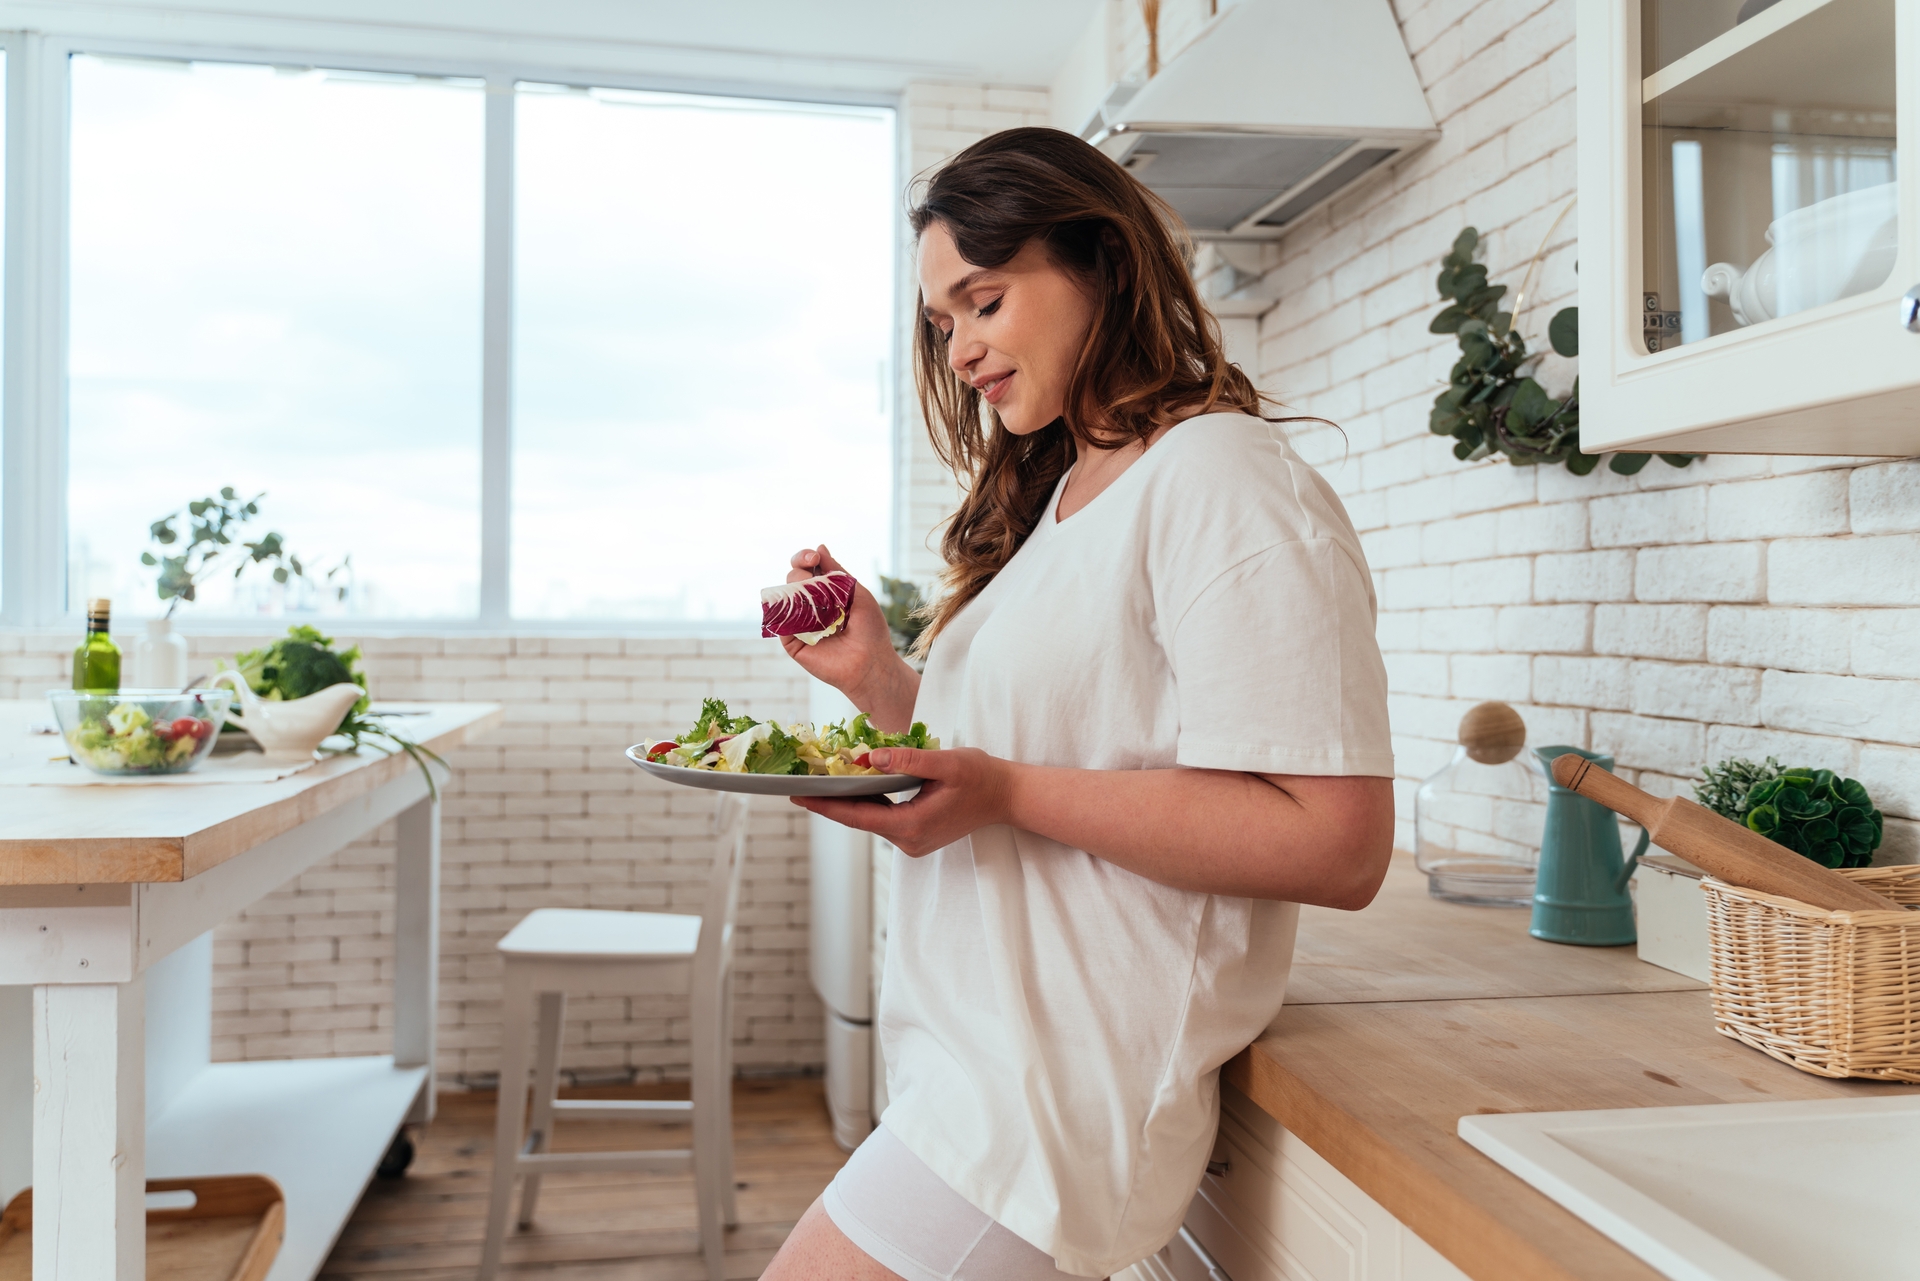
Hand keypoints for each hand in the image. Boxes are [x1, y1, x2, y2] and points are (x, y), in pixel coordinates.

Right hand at [779, 545, 915, 723]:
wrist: (871, 663)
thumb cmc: (870, 630)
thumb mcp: (858, 594)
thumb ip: (838, 572)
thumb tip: (819, 548)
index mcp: (826, 593)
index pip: (806, 568)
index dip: (804, 558)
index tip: (813, 558)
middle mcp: (810, 606)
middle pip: (792, 578)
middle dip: (799, 572)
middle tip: (811, 577)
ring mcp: (799, 623)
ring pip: (783, 596)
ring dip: (794, 589)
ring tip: (812, 597)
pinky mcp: (791, 642)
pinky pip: (780, 621)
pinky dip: (787, 612)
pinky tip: (801, 611)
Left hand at [792, 747, 1012, 855]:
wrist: (1008, 796)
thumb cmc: (982, 777)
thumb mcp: (947, 763)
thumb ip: (908, 760)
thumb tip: (871, 757)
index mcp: (912, 826)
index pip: (858, 816)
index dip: (825, 805)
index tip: (798, 796)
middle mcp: (909, 841)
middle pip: (859, 820)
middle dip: (830, 802)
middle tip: (800, 784)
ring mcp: (913, 841)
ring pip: (871, 820)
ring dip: (849, 802)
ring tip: (820, 782)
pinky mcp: (917, 835)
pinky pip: (884, 819)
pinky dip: (868, 803)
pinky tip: (855, 787)